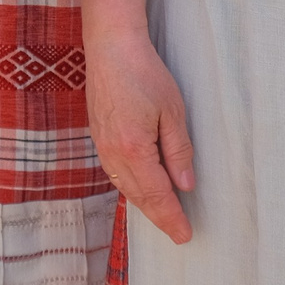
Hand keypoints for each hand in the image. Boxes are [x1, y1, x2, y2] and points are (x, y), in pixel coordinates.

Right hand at [87, 27, 195, 243]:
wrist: (111, 48)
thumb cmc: (144, 74)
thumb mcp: (172, 111)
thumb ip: (179, 151)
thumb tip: (185, 185)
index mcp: (134, 150)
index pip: (158, 195)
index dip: (172, 217)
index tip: (185, 235)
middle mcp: (114, 155)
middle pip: (139, 197)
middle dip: (159, 217)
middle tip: (178, 233)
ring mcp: (103, 148)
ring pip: (126, 188)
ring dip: (145, 205)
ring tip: (163, 216)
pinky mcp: (99, 138)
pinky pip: (117, 174)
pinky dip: (131, 188)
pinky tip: (141, 189)